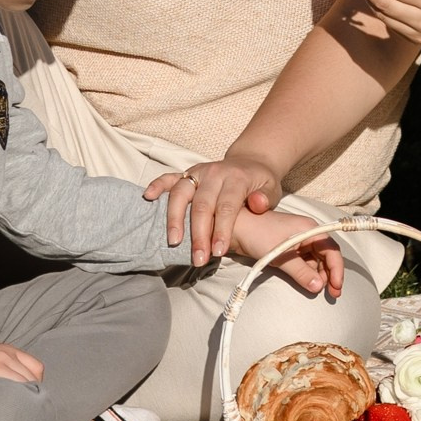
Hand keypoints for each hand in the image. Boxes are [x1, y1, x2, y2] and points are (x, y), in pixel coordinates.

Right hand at [146, 154, 284, 269]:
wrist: (251, 162)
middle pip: (202, 205)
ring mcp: (199, 172)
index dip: (221, 229)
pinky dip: (157, 186)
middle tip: (198, 258)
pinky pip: (169, 177)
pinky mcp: (188, 173)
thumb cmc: (260, 183)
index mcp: (237, 178)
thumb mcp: (271, 189)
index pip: (226, 206)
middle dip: (198, 234)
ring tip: (174, 241)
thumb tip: (258, 204)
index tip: (218, 252)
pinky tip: (148, 198)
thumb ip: (265, 198)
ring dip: (175, 218)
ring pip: (181, 193)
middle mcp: (215, 173)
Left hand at [229, 208, 345, 296]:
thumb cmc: (258, 234)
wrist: (236, 229)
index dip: (337, 268)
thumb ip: (301, 272)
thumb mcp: (281, 256)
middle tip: (332, 294)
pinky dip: (308, 274)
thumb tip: (319, 286)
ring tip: (321, 291)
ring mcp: (298, 242)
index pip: (331, 249)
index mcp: (309, 229)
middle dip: (331, 274)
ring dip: (320, 276)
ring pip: (316, 261)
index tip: (336, 286)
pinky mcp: (289, 249)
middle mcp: (307, 234)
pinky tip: (309, 284)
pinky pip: (305, 263)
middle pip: (326, 256)